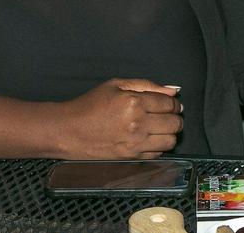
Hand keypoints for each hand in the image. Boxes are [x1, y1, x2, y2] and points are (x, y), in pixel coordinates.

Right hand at [54, 78, 182, 158]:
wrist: (68, 130)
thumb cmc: (90, 105)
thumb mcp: (116, 85)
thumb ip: (147, 85)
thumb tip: (172, 91)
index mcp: (134, 102)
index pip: (170, 105)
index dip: (174, 104)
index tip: (170, 104)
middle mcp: (138, 124)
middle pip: (175, 123)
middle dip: (175, 118)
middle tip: (167, 116)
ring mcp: (135, 143)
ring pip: (170, 141)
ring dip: (169, 134)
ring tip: (160, 128)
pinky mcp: (131, 157)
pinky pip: (158, 154)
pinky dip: (158, 147)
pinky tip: (149, 139)